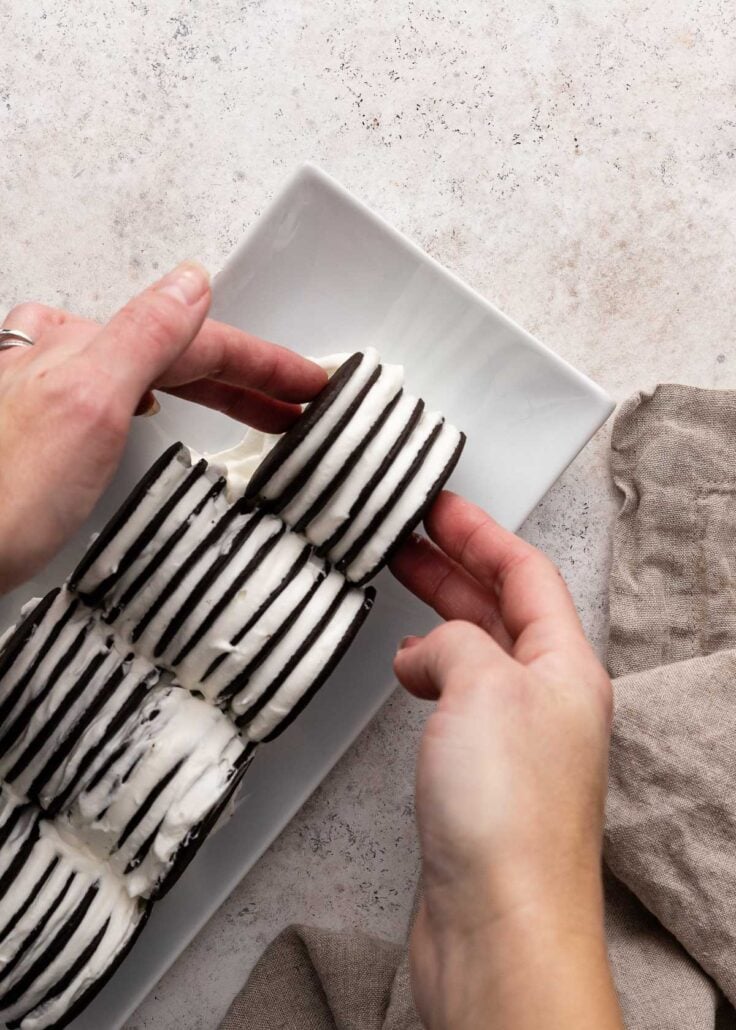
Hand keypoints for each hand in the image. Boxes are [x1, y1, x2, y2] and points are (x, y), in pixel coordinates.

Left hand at [0, 262, 325, 592]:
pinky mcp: (48, 435)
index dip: (264, 363)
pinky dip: (165, 401)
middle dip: (249, 379)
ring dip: (214, 390)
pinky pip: (126, 398)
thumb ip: (143, 334)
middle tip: (304, 403)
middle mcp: (66, 362)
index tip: (314, 383)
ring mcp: (56, 396)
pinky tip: (161, 409)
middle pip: (180, 355)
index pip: (198, 340)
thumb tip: (192, 282)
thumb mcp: (86, 402)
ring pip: (155, 375)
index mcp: (86, 347)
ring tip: (261, 409)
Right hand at [391, 493, 621, 1029]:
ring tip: (403, 584)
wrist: (499, 926)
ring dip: (441, 615)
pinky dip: (428, 672)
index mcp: (566, 667)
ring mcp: (515, 740)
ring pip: (476, 653)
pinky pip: (456, 700)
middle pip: (501, 608)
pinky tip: (406, 672)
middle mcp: (547, 701)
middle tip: (412, 533)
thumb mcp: (482, 686)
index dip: (481, 532)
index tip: (442, 505)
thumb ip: (452, 643)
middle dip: (456, 564)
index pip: (527, 573)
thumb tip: (424, 651)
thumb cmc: (509, 818)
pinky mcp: (480, 778)